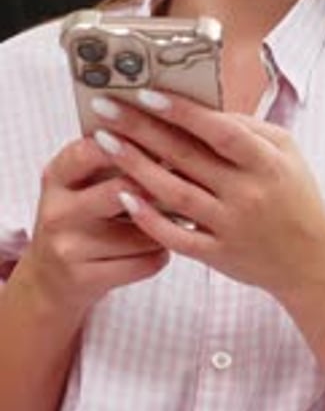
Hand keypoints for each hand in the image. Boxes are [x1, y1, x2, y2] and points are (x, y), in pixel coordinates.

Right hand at [24, 137, 169, 316]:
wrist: (49, 281)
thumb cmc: (82, 219)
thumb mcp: (81, 185)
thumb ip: (113, 158)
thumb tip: (173, 128)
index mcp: (56, 176)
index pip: (92, 149)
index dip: (131, 141)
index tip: (165, 137)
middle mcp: (56, 211)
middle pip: (120, 189)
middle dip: (159, 185)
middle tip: (189, 179)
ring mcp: (67, 248)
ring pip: (142, 230)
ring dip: (168, 224)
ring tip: (179, 216)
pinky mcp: (84, 279)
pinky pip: (145, 261)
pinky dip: (162, 252)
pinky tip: (162, 246)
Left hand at [90, 91, 324, 300]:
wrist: (312, 262)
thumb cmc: (296, 197)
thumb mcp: (286, 153)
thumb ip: (248, 128)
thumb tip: (201, 108)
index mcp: (267, 162)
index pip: (220, 131)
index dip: (182, 112)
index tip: (146, 93)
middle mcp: (248, 193)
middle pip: (186, 156)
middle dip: (141, 129)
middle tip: (106, 109)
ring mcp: (231, 227)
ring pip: (174, 193)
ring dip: (135, 166)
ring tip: (104, 142)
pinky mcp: (218, 255)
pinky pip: (176, 236)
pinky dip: (148, 218)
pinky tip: (123, 196)